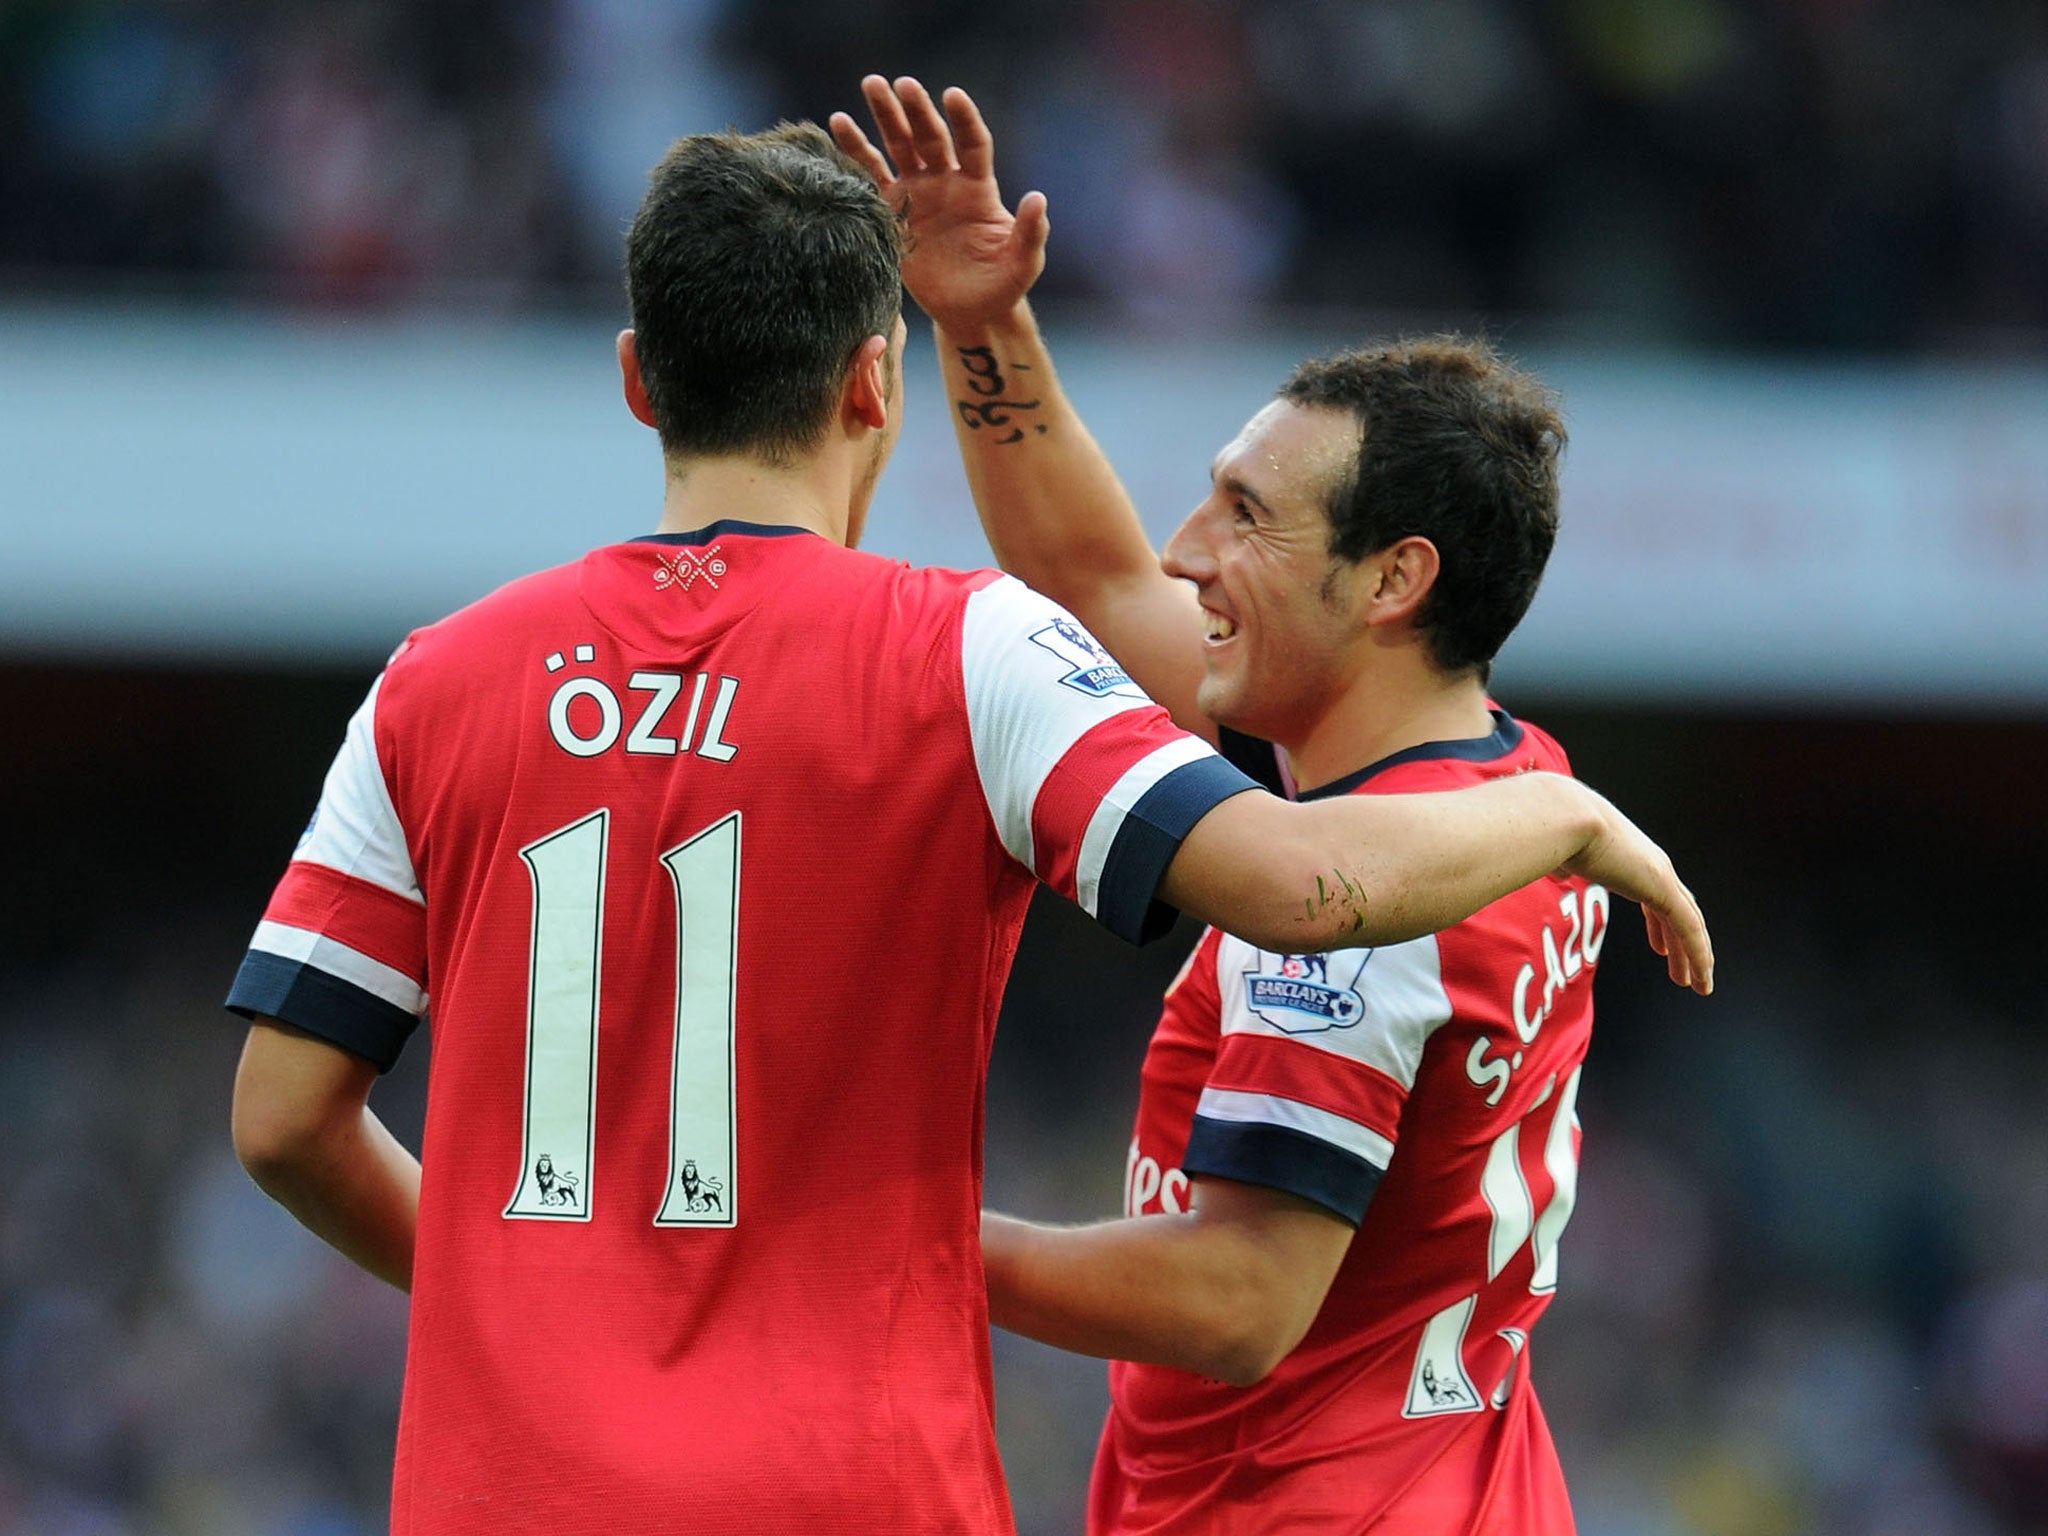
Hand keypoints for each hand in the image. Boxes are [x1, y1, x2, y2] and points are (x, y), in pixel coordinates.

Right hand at [830, 76, 1049, 333]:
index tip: (952, 95)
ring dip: (886, 116)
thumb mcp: (1022, 264)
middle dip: (916, 110)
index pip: (972, 144)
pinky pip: (872, 175)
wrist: (968, 311)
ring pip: (900, 146)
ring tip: (872, 84)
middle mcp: (946, 181)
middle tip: (901, 84)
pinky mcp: (893, 210)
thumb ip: (1030, 233)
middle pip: (931, 136)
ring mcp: (917, 192)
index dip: (964, 120)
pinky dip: (856, 151)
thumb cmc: (1001, 286)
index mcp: (978, 187)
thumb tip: (1038, 199)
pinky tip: (839, 123)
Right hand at [1560, 787, 1713, 995]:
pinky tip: (1700, 978)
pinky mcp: (1664, 888)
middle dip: (1682, 945)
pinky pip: (1689, 929)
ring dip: (1695, 957)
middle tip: (1685, 973)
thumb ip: (1563, 861)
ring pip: (1689, 924)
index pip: (1657, 897)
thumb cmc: (1555, 831)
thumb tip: (1556, 869)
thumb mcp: (1561, 852)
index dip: (1660, 926)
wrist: (1566, 817)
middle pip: (1678, 912)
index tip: (1661, 948)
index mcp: (1631, 858)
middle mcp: (1652, 865)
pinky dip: (1699, 955)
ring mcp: (1661, 875)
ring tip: (1698, 985)